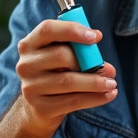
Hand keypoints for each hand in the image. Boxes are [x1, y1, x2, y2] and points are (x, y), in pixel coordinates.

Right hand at [13, 19, 117, 134]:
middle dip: (89, 61)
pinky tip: (108, 95)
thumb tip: (107, 67)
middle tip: (110, 68)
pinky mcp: (40, 107)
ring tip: (112, 83)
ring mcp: (30, 87)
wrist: (37, 108)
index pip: (47, 29)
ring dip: (95, 82)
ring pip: (68, 81)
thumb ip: (80, 53)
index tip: (96, 37)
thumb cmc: (55, 75)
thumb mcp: (61, 58)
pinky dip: (95, 98)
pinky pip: (73, 101)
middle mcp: (25, 64)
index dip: (72, 30)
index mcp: (29, 45)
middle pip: (60, 55)